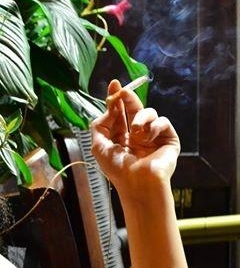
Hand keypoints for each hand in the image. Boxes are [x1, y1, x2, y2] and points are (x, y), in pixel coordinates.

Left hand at [90, 79, 179, 194]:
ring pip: (149, 112)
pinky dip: (154, 127)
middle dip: (128, 98)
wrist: (138, 183)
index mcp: (120, 137)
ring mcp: (153, 136)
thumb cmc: (118, 169)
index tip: (114, 84)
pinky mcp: (168, 139)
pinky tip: (148, 138)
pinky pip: (163, 121)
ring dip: (140, 117)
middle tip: (123, 92)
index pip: (118, 114)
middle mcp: (137, 135)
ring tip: (135, 131)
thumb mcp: (99, 146)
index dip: (116, 99)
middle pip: (133, 108)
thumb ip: (99, 125)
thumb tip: (108, 108)